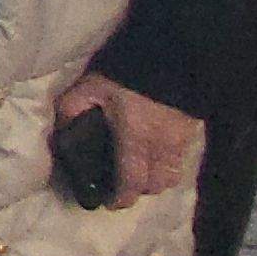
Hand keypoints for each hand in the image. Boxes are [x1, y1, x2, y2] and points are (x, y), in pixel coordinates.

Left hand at [57, 75, 202, 200]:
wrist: (173, 53)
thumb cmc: (126, 73)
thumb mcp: (90, 87)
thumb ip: (73, 109)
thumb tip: (63, 130)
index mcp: (135, 139)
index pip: (132, 182)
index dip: (121, 199)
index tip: (110, 203)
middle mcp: (162, 146)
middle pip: (156, 185)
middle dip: (138, 190)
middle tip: (123, 184)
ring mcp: (182, 140)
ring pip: (173, 175)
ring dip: (156, 180)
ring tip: (141, 171)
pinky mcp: (193, 130)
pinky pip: (183, 159)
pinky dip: (170, 164)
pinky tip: (158, 153)